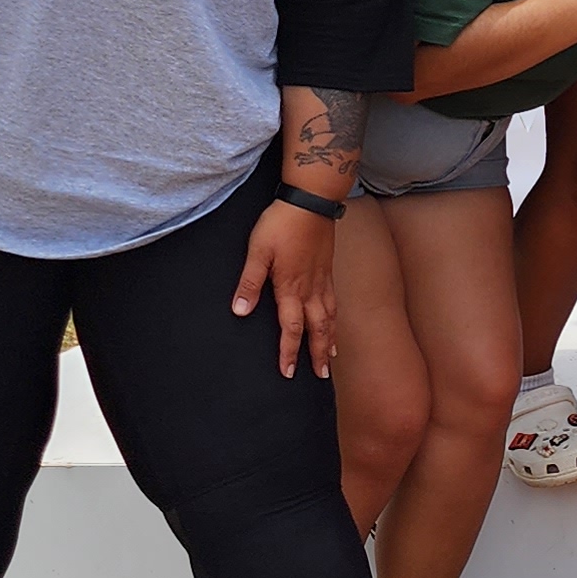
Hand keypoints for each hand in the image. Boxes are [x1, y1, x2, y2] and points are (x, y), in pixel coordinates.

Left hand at [233, 199, 338, 379]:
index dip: (289, 351)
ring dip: (329, 339)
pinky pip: (334, 302)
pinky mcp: (327, 269)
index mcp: (291, 287)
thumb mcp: (257, 251)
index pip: (291, 328)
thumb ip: (250, 282)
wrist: (311, 201)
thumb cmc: (281, 224)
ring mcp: (322, 280)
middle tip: (320, 376)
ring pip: (329, 317)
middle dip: (317, 354)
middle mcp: (310, 289)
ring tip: (331, 357)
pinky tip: (334, 321)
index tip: (288, 371)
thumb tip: (241, 311)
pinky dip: (335, 318)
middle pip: (317, 329)